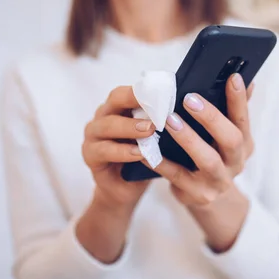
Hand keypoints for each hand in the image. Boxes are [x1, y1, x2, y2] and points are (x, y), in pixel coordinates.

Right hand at [82, 86, 154, 210]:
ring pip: (107, 125)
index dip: (145, 89)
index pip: (130, 90)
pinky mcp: (90, 155)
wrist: (125, 188)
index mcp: (119, 107)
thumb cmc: (143, 157)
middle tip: (157, 108)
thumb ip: (161, 122)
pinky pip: (104, 150)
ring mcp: (93, 135)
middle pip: (115, 100)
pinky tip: (139, 154)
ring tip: (150, 131)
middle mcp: (103, 116)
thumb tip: (188, 107)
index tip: (165, 90)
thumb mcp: (154, 138)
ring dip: (130, 127)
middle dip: (136, 101)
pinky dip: (123, 152)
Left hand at [153, 73, 253, 207]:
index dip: (239, 99)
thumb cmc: (212, 154)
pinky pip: (177, 176)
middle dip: (211, 118)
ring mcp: (218, 181)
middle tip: (189, 98)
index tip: (232, 77)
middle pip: (231, 140)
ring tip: (169, 120)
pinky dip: (161, 162)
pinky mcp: (197, 194)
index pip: (244, 119)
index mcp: (245, 144)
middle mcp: (236, 163)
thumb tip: (246, 79)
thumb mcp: (225, 136)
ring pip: (207, 159)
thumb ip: (232, 110)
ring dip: (188, 138)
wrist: (205, 197)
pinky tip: (146, 148)